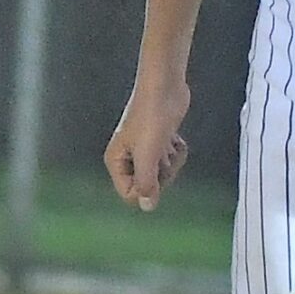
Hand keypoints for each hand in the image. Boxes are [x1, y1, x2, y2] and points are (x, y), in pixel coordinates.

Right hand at [104, 77, 190, 209]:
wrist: (165, 87)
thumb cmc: (151, 116)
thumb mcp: (148, 154)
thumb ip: (146, 183)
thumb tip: (147, 206)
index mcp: (117, 161)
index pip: (130, 194)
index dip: (147, 188)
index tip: (155, 171)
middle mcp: (129, 158)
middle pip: (148, 186)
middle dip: (162, 175)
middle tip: (163, 155)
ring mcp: (145, 151)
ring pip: (162, 175)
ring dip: (172, 162)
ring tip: (168, 143)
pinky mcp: (160, 143)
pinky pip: (171, 161)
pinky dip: (177, 152)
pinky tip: (174, 137)